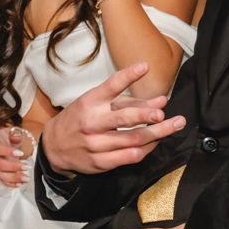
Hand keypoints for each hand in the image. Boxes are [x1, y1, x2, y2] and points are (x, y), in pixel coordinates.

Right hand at [0, 125, 35, 186]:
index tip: (21, 153)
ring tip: (27, 177)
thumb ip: (15, 134)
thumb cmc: (8, 137)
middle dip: (14, 167)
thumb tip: (17, 137)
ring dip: (14, 178)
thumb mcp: (12, 132)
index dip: (8, 151)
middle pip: (0, 164)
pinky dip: (12, 184)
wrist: (4, 142)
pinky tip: (21, 183)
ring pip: (1, 175)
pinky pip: (3, 181)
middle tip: (27, 167)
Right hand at [38, 63, 185, 176]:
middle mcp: (92, 122)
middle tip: (162, 113)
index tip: (145, 67)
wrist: (54, 146)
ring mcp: (95, 143)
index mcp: (90, 102)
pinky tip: (155, 143)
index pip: (110, 86)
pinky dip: (145, 150)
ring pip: (132, 139)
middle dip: (146, 115)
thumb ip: (128, 102)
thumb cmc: (79, 120)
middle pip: (124, 118)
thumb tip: (161, 101)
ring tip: (174, 125)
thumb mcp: (95, 104)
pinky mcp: (100, 161)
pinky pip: (128, 157)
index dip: (128, 75)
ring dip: (157, 133)